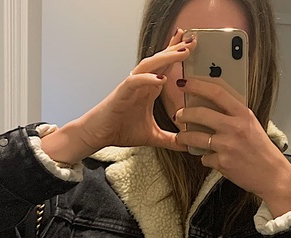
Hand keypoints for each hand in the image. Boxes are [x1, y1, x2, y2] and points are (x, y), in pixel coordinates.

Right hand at [41, 29, 194, 164]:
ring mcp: (131, 87)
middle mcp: (141, 84)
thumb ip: (170, 140)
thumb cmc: (120, 130)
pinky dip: (147, 79)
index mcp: (148, 90)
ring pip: (148, 66)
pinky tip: (160, 78)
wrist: (98, 135)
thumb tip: (186, 144)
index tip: (191, 45)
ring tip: (181, 52)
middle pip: (159, 61)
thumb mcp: (152, 137)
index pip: (165, 68)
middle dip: (175, 49)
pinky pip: (135, 82)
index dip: (176, 54)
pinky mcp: (121, 93)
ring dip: (165, 58)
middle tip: (192, 40)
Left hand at [175, 78, 290, 216]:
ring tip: (182, 137)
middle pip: (199, 113)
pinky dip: (205, 158)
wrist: (273, 176)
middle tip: (178, 115)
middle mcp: (235, 128)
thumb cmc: (262, 152)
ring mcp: (227, 146)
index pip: (216, 92)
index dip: (197, 85)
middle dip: (183, 113)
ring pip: (195, 137)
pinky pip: (204, 158)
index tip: (184, 83)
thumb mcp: (252, 126)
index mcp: (244, 115)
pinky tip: (211, 159)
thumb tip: (211, 107)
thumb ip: (234, 116)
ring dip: (184, 137)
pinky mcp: (222, 163)